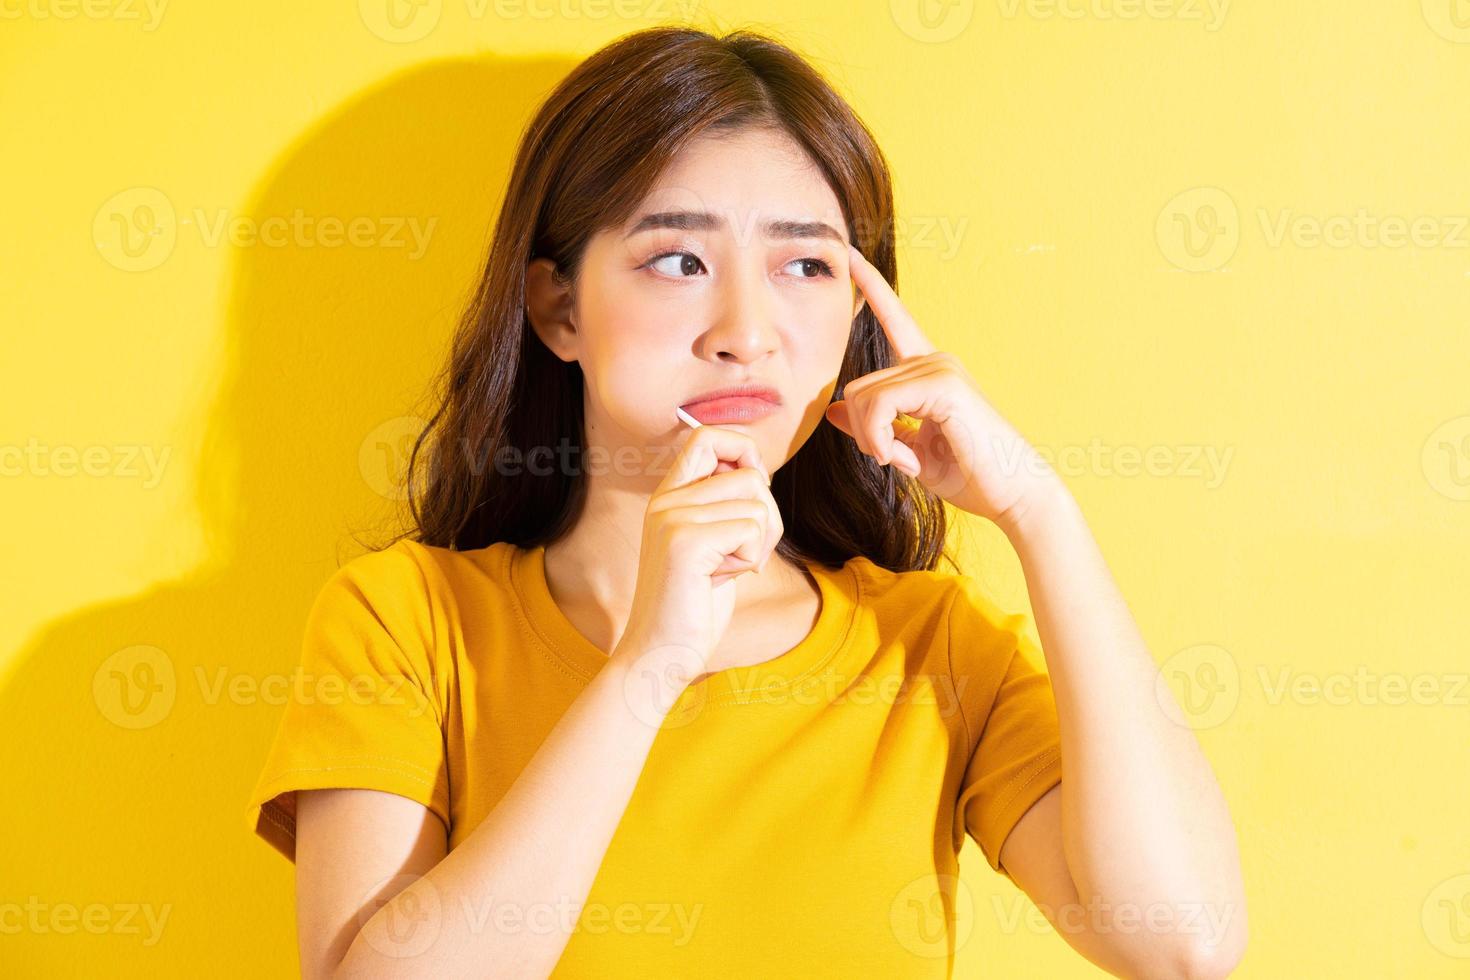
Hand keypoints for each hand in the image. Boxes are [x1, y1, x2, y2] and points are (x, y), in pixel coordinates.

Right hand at [613, 424, 782, 696]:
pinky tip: (721, 580)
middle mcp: (666, 500)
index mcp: (669, 496)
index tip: (752, 491)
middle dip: (766, 518)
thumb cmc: (693, 605)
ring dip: (759, 543)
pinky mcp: (685, 541)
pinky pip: (752, 529)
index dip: (743, 451)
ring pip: (757, 503)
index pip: (707, 437)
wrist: (660, 655)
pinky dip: (750, 559)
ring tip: (728, 569)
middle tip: (742, 554)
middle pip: (751, 475)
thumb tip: (758, 469)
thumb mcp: (711, 544)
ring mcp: (672, 517)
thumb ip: (724, 505)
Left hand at [824, 242, 1061, 529]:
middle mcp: (933, 360)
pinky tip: (906, 461)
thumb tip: (835, 410)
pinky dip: (881, 440)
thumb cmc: (969, 475)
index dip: (870, 287)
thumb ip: (875, 427)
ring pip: (863, 398)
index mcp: (927, 371)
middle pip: (856, 386)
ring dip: (873, 442)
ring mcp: (940, 368)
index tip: (848, 255)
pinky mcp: (943, 384)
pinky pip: (879, 406)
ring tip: (906, 462)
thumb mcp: (908, 450)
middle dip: (864, 434)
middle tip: (895, 461)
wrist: (1014, 495)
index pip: (893, 318)